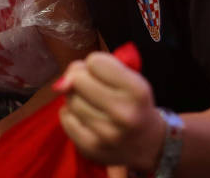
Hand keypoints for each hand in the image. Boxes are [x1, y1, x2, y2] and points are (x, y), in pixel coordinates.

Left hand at [56, 52, 164, 171]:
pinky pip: (65, 118)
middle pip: (78, 80)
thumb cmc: (132, 101)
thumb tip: (61, 83)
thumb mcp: (128, 77)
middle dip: (82, 79)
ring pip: (71, 100)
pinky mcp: (91, 148)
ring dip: (76, 97)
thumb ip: (95, 67)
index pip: (95, 62)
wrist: (147, 143)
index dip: (95, 64)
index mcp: (138, 91)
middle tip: (93, 87)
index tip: (103, 73)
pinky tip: (86, 117)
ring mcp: (107, 134)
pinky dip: (71, 114)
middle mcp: (125, 114)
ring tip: (92, 103)